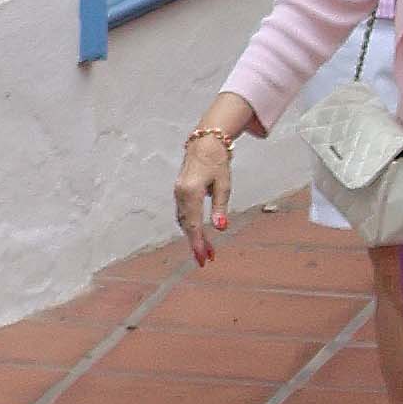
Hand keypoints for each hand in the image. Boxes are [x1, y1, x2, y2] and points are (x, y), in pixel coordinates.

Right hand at [172, 113, 240, 264]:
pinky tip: (200, 236)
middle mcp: (180, 194)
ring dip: (194, 237)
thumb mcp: (224, 185)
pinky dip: (191, 227)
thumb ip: (220, 207)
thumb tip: (220, 227)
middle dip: (196, 244)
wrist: (205, 143)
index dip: (198, 243)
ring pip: (184, 221)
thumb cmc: (217, 162)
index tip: (203, 258)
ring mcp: (177, 194)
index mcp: (191, 191)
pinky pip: (184, 214)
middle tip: (207, 260)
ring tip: (207, 251)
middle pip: (187, 225)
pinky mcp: (179, 193)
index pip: (194, 224)